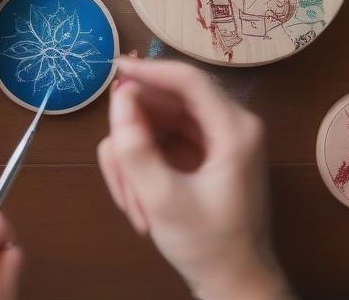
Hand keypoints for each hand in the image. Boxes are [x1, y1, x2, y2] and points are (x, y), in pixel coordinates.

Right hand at [97, 57, 290, 299]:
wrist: (234, 286)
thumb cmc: (209, 246)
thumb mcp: (164, 201)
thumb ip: (136, 149)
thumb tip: (117, 98)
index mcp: (235, 129)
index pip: (188, 80)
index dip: (149, 71)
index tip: (114, 69)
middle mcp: (228, 123)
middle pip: (164, 102)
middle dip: (134, 139)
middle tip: (122, 179)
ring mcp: (212, 136)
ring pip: (155, 121)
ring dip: (134, 159)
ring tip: (135, 207)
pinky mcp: (198, 150)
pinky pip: (158, 139)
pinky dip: (141, 166)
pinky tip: (140, 203)